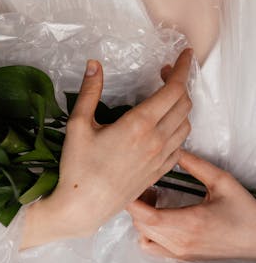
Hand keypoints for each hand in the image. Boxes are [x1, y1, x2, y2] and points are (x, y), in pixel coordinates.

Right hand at [21, 48, 193, 249]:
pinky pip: (180, 147)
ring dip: (181, 108)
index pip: (173, 89)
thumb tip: (94, 66)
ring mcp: (159, 158)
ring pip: (185, 125)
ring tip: (165, 101)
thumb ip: (89, 93)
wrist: (83, 207)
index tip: (184, 56)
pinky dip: (178, 131)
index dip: (182, 69)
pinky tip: (164, 129)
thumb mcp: (78, 126)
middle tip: (165, 75)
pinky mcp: (157, 173)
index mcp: (138, 125)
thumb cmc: (78, 169)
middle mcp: (155, 140)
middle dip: (180, 84)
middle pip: (184, 104)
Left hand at [127, 150, 255, 259]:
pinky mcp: (180, 256)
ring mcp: (179, 251)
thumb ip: (196, 166)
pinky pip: (150, 247)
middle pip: (140, 224)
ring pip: (142, 235)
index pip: (145, 215)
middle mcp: (180, 241)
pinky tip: (157, 218)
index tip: (131, 185)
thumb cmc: (245, 212)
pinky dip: (146, 233)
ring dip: (141, 217)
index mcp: (189, 222)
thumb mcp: (222, 182)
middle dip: (136, 204)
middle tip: (146, 186)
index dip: (132, 201)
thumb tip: (175, 151)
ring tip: (154, 200)